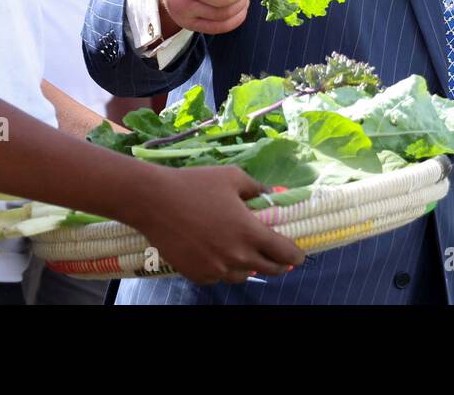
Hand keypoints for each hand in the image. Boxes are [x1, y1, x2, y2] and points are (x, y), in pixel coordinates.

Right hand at [133, 165, 304, 284]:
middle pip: (268, 270)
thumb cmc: (195, 184)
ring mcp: (216, 269)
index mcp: (249, 232)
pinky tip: (219, 256)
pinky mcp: (197, 274)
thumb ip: (256, 188)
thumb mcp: (232, 177)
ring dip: (249, 267)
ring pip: (242, 276)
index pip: (284, 253)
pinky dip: (223, 269)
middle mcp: (236, 256)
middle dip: (278, 265)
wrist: (154, 201)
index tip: (299, 255)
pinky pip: (218, 277)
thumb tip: (270, 194)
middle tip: (280, 260)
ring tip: (247, 256)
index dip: (295, 255)